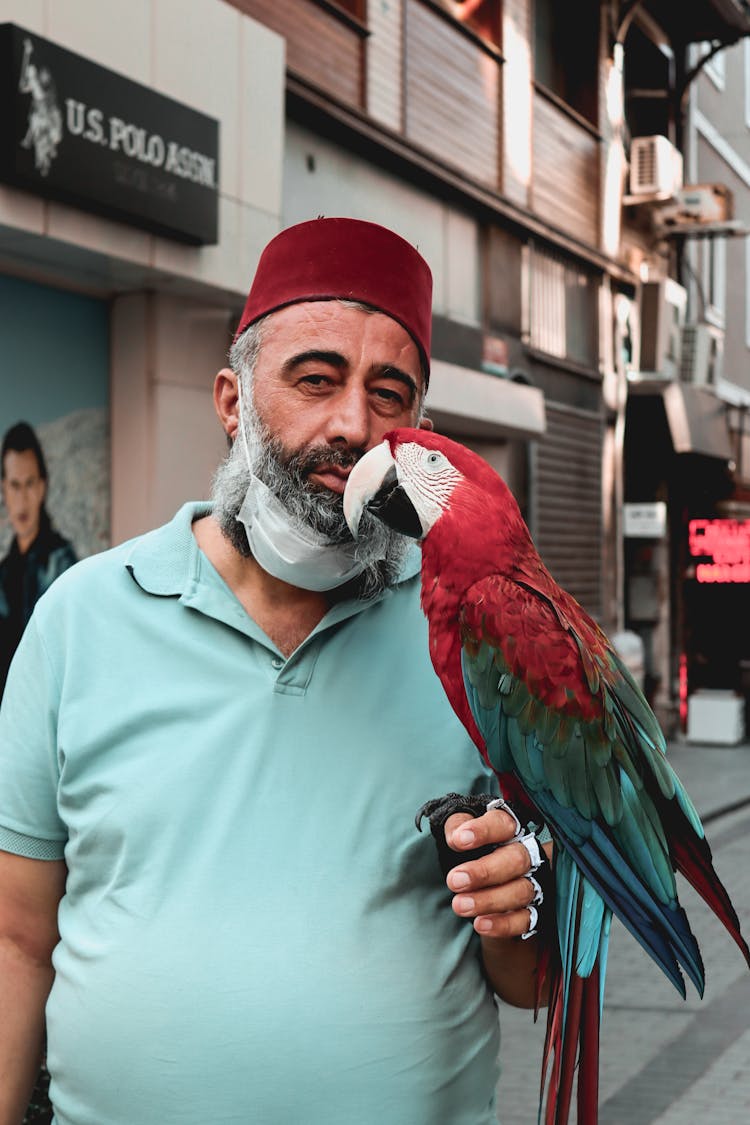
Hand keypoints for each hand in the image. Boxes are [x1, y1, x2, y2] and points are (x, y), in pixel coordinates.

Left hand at [444, 807, 537, 938]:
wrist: (484, 887)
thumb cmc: (473, 851)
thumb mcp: (461, 834)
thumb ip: (456, 827)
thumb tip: (455, 837)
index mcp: (509, 831)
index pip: (503, 824)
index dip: (483, 831)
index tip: (459, 840)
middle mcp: (526, 855)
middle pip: (517, 859)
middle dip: (485, 871)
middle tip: (455, 880)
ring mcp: (534, 884)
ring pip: (521, 891)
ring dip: (489, 900)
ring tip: (460, 905)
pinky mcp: (535, 912)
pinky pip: (525, 920)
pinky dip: (503, 924)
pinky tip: (480, 924)